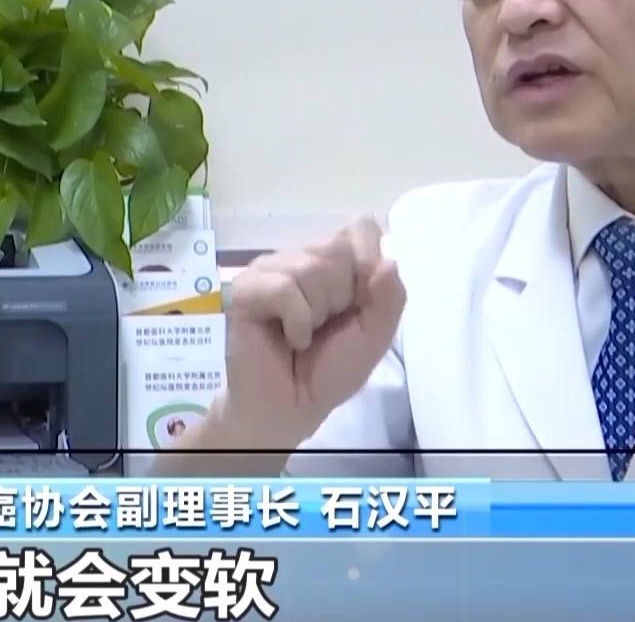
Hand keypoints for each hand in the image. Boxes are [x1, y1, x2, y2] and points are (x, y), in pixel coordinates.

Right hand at [213, 217, 406, 448]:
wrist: (291, 409)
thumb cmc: (331, 371)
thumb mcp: (375, 337)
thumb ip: (389, 299)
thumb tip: (388, 261)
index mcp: (335, 262)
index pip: (360, 227)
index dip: (367, 259)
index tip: (363, 299)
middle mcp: (301, 257)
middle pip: (337, 247)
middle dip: (343, 295)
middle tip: (326, 326)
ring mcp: (270, 269)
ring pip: (311, 266)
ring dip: (318, 311)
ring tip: (305, 334)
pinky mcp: (245, 289)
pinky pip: (283, 287)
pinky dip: (297, 320)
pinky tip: (290, 339)